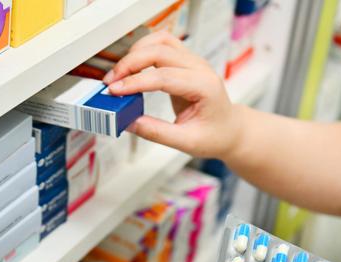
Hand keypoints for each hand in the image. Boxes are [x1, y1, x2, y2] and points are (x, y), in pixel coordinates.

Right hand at [103, 30, 240, 158]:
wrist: (229, 129)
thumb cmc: (214, 135)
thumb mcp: (186, 142)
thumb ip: (157, 132)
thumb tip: (128, 122)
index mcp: (204, 87)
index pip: (164, 76)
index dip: (136, 82)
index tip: (115, 91)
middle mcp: (200, 68)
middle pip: (160, 51)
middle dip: (130, 64)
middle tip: (111, 83)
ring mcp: (193, 62)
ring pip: (161, 41)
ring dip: (136, 52)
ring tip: (119, 73)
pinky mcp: (185, 61)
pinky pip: (163, 44)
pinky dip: (144, 50)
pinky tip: (132, 66)